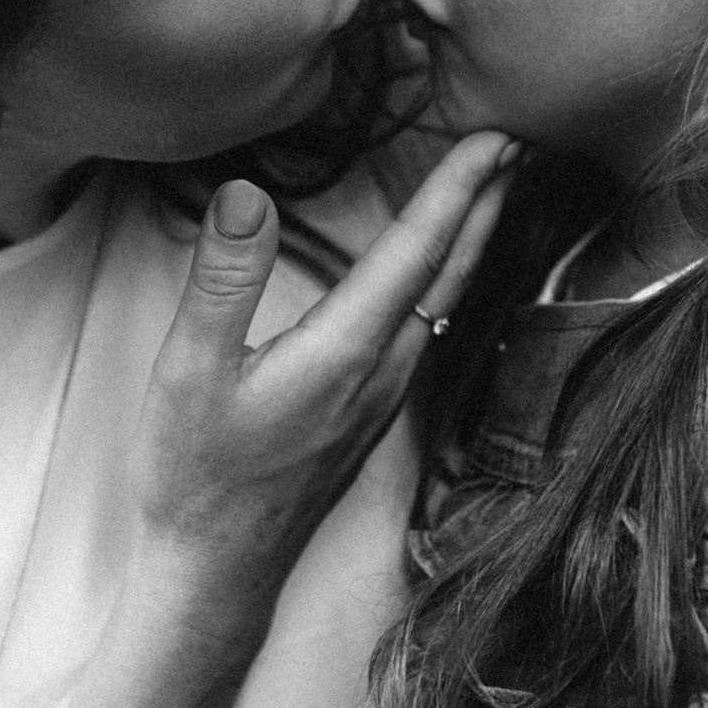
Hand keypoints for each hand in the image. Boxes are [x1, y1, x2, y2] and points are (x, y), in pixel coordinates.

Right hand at [132, 131, 516, 622]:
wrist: (217, 572)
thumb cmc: (195, 476)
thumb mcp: (187, 373)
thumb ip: (221, 281)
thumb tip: (246, 194)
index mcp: (345, 352)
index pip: (416, 251)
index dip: (460, 186)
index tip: (497, 135)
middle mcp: (382, 371)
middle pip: (451, 270)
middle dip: (487, 200)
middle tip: (521, 139)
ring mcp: (383, 395)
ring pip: (447, 300)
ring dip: (472, 237)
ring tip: (494, 186)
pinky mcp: (372, 410)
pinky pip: (429, 326)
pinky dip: (447, 277)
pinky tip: (442, 267)